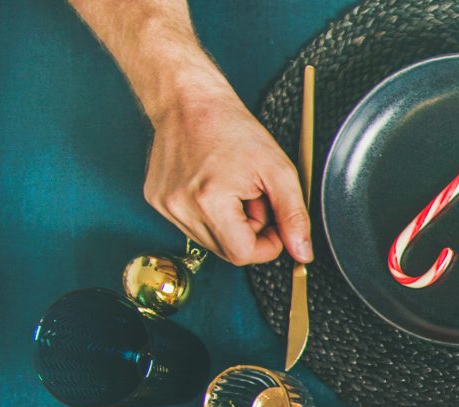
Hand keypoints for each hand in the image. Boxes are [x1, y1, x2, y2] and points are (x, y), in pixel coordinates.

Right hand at [144, 89, 309, 266]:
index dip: (268, 244)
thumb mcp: (279, 171)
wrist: (188, 101)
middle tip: (255, 197)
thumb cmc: (231, 127)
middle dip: (250, 231)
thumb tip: (302, 253)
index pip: (243, 254)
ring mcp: (164, 205)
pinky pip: (193, 225)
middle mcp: (179, 207)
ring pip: (210, 240)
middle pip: (227, 250)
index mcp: (208, 202)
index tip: (276, 222)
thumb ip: (294, 216)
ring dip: (230, 224)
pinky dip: (210, 214)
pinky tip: (214, 187)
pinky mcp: (156, 200)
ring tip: (234, 189)